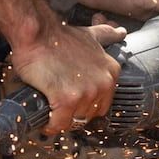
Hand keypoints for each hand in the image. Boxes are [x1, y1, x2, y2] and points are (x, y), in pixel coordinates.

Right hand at [10, 22, 124, 134]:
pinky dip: (49, 126)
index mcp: (111, 71)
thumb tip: (121, 32)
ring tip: (50, 108)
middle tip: (59, 103)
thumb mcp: (89, 35)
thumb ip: (107, 36)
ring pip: (74, 121)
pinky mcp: (66, 100)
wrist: (37, 34)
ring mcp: (86, 92)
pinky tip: (45, 120)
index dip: (86, 103)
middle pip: (89, 114)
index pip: (103, 103)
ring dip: (61, 119)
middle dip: (74, 111)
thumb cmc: (58, 37)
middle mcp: (103, 83)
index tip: (74, 99)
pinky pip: (58, 124)